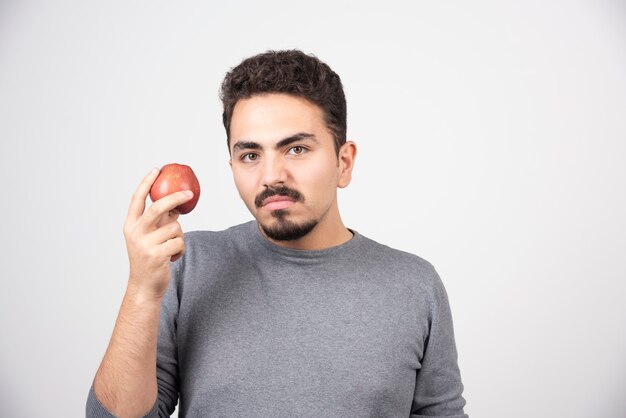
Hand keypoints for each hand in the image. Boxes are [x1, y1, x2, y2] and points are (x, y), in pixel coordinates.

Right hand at [123, 168, 194, 298]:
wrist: (144, 286)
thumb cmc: (149, 258)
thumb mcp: (148, 237)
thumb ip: (158, 221)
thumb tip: (176, 203)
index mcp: (130, 225)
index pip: (137, 199)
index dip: (146, 183)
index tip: (156, 169)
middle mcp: (135, 233)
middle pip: (158, 208)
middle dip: (175, 198)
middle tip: (189, 193)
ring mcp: (145, 244)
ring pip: (175, 228)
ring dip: (179, 236)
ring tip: (171, 247)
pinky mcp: (156, 255)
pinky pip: (179, 242)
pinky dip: (181, 249)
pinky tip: (172, 257)